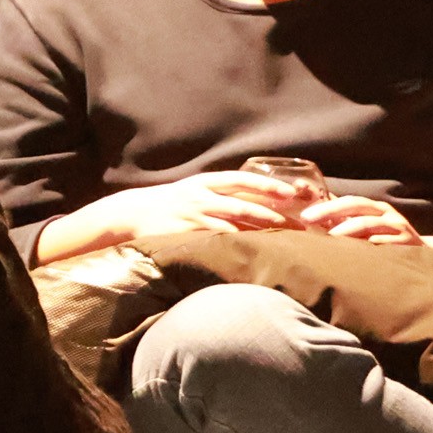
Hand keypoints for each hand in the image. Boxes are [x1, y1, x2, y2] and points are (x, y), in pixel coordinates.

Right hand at [70, 172, 319, 252]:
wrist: (133, 212)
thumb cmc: (174, 202)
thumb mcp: (197, 189)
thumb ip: (226, 193)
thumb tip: (265, 199)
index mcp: (206, 182)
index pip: (242, 180)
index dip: (268, 186)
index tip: (292, 193)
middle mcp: (201, 197)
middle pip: (243, 204)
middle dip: (273, 214)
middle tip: (299, 224)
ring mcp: (192, 216)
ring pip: (232, 224)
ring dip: (259, 232)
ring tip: (283, 240)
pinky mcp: (184, 234)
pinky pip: (214, 241)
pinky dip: (235, 246)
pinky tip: (252, 252)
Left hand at [299, 189, 420, 247]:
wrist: (422, 254)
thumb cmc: (383, 240)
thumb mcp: (364, 227)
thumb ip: (339, 219)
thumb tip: (306, 213)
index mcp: (372, 207)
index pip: (346, 200)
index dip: (324, 203)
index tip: (301, 210)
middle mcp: (385, 213)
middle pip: (354, 205)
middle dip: (329, 210)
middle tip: (307, 219)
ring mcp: (397, 226)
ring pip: (368, 222)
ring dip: (346, 228)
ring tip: (328, 236)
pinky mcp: (407, 243)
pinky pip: (385, 242)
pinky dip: (369, 244)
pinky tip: (356, 250)